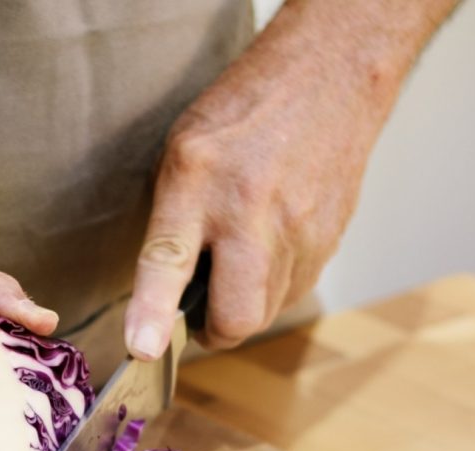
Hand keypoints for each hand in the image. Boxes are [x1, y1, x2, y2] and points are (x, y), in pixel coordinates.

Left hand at [124, 14, 397, 358]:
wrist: (329, 78)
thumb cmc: (242, 116)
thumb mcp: (182, 155)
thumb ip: (169, 224)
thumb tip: (159, 299)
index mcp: (197, 180)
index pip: (169, 260)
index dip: (154, 312)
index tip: (144, 348)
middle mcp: (251, 210)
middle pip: (237, 314)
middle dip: (214, 331)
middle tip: (198, 314)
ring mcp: (299, 228)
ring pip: (268, 311)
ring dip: (244, 307)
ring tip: (234, 267)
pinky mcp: (329, 239)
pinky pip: (294, 290)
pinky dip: (274, 287)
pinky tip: (267, 250)